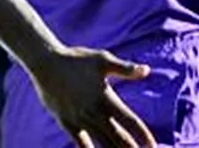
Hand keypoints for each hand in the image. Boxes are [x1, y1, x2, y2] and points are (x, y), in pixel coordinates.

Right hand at [29, 46, 156, 147]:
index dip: (143, 135)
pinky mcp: (66, 122)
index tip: (153, 145)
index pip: (130, 120)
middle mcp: (94, 111)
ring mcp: (80, 119)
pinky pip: (80, 143)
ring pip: (102, 143)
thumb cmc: (76, 59)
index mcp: (106, 97)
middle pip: (119, 137)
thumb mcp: (102, 59)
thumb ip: (125, 68)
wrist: (45, 62)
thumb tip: (146, 70)